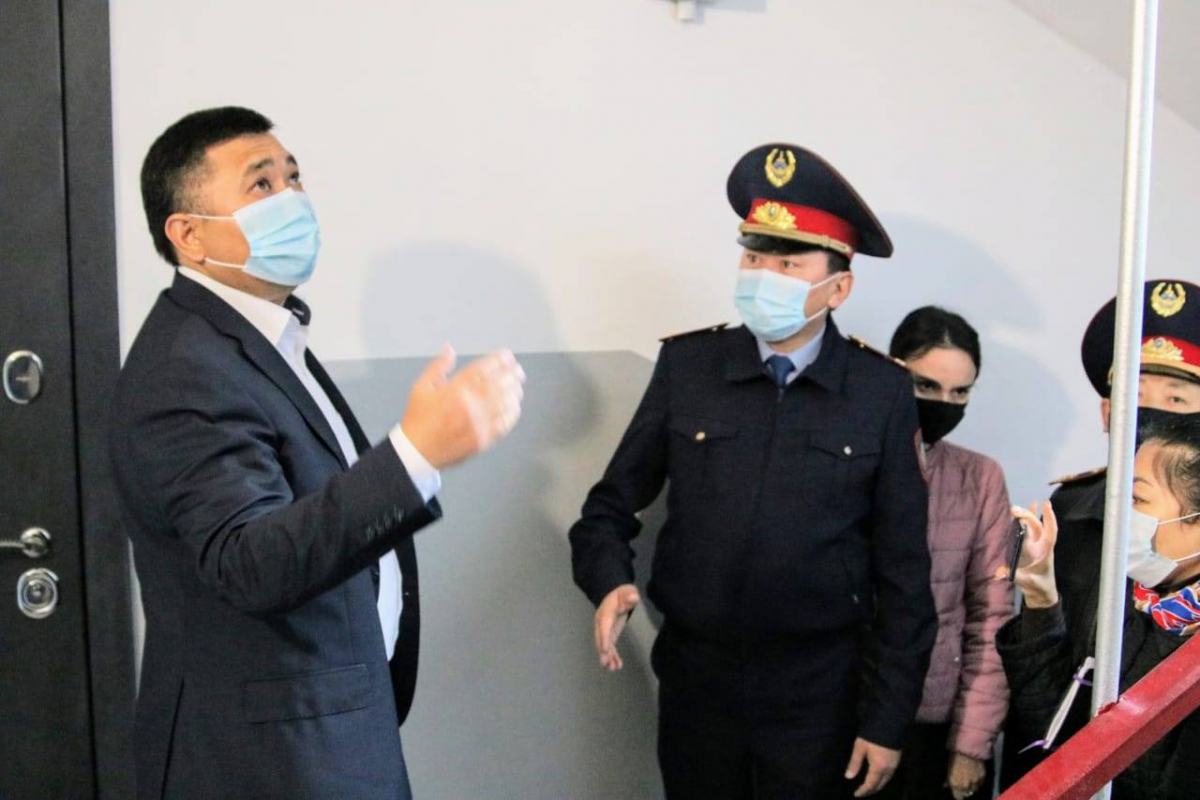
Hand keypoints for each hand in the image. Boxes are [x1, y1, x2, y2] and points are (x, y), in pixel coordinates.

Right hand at [400, 346, 524, 469]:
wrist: (416, 452)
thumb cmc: (418, 420)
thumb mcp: (421, 388)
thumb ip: (438, 367)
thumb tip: (449, 349)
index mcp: (454, 390)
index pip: (483, 369)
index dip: (498, 360)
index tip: (506, 356)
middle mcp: (469, 405)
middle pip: (498, 384)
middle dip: (511, 374)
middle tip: (517, 369)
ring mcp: (478, 424)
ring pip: (504, 403)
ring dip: (514, 392)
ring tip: (518, 385)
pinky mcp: (483, 439)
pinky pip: (504, 424)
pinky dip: (512, 413)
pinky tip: (514, 406)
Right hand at [594, 584, 639, 670]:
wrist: (614, 593)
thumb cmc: (622, 593)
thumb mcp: (627, 591)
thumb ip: (630, 595)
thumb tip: (633, 597)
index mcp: (606, 612)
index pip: (604, 626)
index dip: (604, 638)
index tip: (605, 649)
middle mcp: (602, 622)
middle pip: (601, 638)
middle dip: (603, 651)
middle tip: (605, 663)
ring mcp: (604, 629)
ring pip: (604, 645)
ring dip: (608, 657)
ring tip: (612, 668)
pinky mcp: (609, 634)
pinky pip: (609, 646)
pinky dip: (612, 656)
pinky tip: (617, 665)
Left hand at [844, 737, 899, 796]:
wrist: (890, 723)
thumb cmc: (872, 735)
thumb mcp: (860, 747)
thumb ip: (854, 763)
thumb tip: (848, 777)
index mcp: (878, 767)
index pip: (870, 784)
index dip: (863, 791)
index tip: (856, 794)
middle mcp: (888, 769)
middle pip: (880, 785)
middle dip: (871, 790)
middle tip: (862, 793)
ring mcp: (895, 764)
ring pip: (886, 780)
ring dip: (878, 785)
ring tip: (869, 787)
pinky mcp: (898, 759)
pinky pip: (890, 775)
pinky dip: (883, 779)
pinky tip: (878, 776)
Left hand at [946, 753, 985, 798]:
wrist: (967, 750)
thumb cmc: (955, 758)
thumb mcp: (949, 769)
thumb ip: (948, 780)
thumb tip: (946, 785)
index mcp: (956, 785)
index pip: (958, 797)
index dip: (957, 794)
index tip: (957, 791)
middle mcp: (966, 786)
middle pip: (966, 794)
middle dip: (964, 790)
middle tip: (963, 783)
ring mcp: (975, 783)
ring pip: (974, 789)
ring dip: (972, 786)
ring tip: (969, 779)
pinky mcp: (983, 778)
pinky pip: (980, 783)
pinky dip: (978, 781)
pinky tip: (975, 775)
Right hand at [993, 501, 1058, 608]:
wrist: (1041, 592)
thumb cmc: (1038, 586)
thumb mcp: (1027, 582)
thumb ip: (1014, 576)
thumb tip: (1000, 572)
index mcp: (1045, 551)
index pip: (1050, 532)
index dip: (1049, 518)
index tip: (1046, 505)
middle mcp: (1041, 545)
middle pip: (1037, 526)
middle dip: (1028, 516)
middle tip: (1014, 510)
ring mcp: (1035, 544)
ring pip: (1033, 526)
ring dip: (1026, 515)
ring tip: (1015, 507)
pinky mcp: (1029, 546)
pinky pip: (1029, 529)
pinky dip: (1028, 518)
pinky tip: (1030, 505)